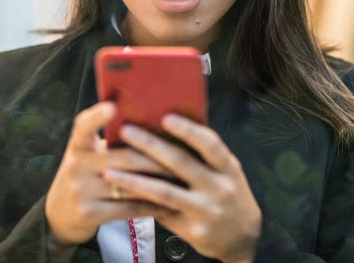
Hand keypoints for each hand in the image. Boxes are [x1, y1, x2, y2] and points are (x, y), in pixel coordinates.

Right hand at [45, 102, 175, 244]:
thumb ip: (110, 142)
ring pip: (130, 184)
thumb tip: (154, 123)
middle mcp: (76, 165)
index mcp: (78, 145)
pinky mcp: (88, 213)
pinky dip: (151, 205)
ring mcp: (80, 190)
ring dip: (159, 183)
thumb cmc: (88, 176)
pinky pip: (129, 208)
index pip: (83, 125)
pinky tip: (168, 203)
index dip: (98, 115)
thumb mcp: (89, 155)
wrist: (61, 215)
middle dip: (157, 158)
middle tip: (184, 156)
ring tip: (182, 180)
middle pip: (124, 157)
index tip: (114, 106)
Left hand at [102, 114, 261, 262]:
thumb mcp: (227, 171)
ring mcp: (205, 210)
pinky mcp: (192, 229)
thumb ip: (205, 155)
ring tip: (110, 171)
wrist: (243, 236)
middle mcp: (219, 188)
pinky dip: (138, 201)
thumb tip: (166, 127)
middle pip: (181, 163)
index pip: (210, 144)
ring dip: (134, 180)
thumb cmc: (228, 193)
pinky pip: (159, 212)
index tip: (165, 117)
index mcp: (229, 168)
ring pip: (164, 192)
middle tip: (126, 131)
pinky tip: (120, 194)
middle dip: (150, 145)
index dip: (188, 130)